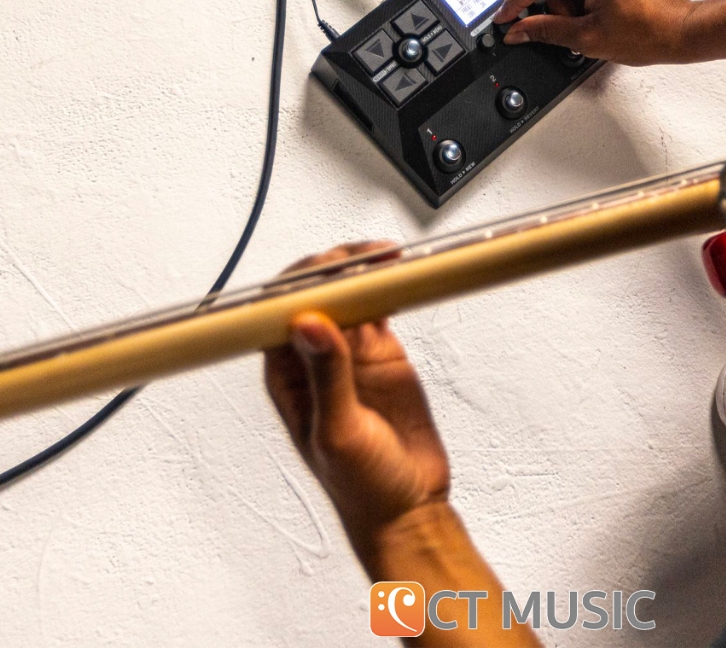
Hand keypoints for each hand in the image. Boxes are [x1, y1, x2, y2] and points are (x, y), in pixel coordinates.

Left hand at [264, 243, 449, 561]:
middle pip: (313, 292)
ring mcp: (349, 352)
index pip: (279, 313)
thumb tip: (307, 323)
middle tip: (364, 258)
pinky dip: (388, 286)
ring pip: (346, 291)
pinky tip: (397, 275)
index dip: (298, 283)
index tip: (325, 270)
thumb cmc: (361, 489)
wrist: (409, 507)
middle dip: (334, 267)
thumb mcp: (339, 434)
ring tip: (384, 257)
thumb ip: (327, 377)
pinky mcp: (382, 351)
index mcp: (286, 376)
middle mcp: (313, 358)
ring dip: (363, 270)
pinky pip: (379, 304)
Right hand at [492, 0, 703, 65]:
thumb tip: (518, 30)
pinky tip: (607, 10)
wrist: (681, 31)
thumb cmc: (648, 33)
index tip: (504, 16)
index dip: (517, 3)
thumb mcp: (587, 38)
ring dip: (576, 3)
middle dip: (562, 8)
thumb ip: (545, 31)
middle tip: (584, 28)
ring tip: (600, 20)